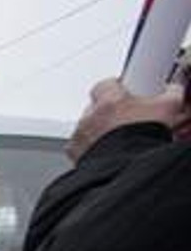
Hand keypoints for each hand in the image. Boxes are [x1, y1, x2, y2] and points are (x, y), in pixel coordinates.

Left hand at [66, 79, 188, 161]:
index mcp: (108, 100)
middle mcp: (89, 117)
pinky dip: (90, 150)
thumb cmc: (143, 136)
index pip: (105, 85)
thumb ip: (169, 94)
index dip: (115, 88)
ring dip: (97, 132)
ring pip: (86, 129)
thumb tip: (172, 90)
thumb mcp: (166, 108)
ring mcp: (80, 137)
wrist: (127, 165)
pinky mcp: (76, 156)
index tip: (123, 92)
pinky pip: (80, 149)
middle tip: (123, 119)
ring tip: (116, 139)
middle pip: (94, 108)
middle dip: (107, 112)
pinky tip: (106, 153)